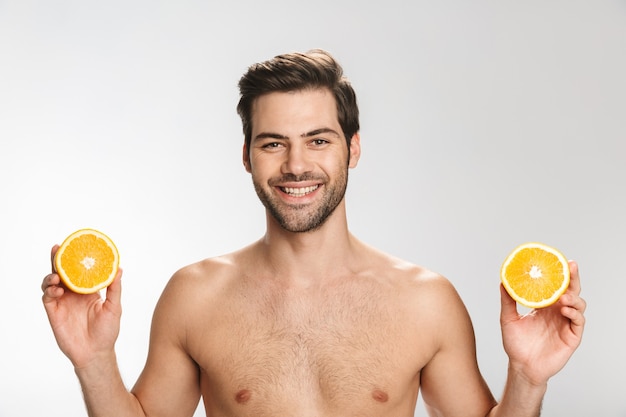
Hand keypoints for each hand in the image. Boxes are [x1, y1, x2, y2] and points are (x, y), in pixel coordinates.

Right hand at [42, 245, 122, 367]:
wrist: (95, 353)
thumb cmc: (107, 331)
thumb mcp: (114, 306)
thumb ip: (115, 288)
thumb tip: (119, 268)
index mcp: (88, 290)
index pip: (80, 270)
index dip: (75, 258)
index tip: (75, 244)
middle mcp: (74, 293)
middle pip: (62, 272)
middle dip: (58, 259)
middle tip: (57, 247)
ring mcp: (63, 302)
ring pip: (51, 283)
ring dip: (51, 276)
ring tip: (57, 276)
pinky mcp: (54, 312)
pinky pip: (47, 298)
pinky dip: (50, 291)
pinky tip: (57, 290)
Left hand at [499, 260, 585, 384]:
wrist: (521, 366)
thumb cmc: (516, 344)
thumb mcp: (508, 318)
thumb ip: (507, 301)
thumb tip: (503, 281)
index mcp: (545, 306)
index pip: (555, 286)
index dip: (559, 274)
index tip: (558, 260)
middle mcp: (557, 312)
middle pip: (571, 291)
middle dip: (573, 278)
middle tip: (571, 266)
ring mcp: (566, 323)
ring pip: (578, 304)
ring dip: (573, 297)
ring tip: (563, 296)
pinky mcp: (572, 336)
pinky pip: (578, 322)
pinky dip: (574, 313)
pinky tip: (565, 309)